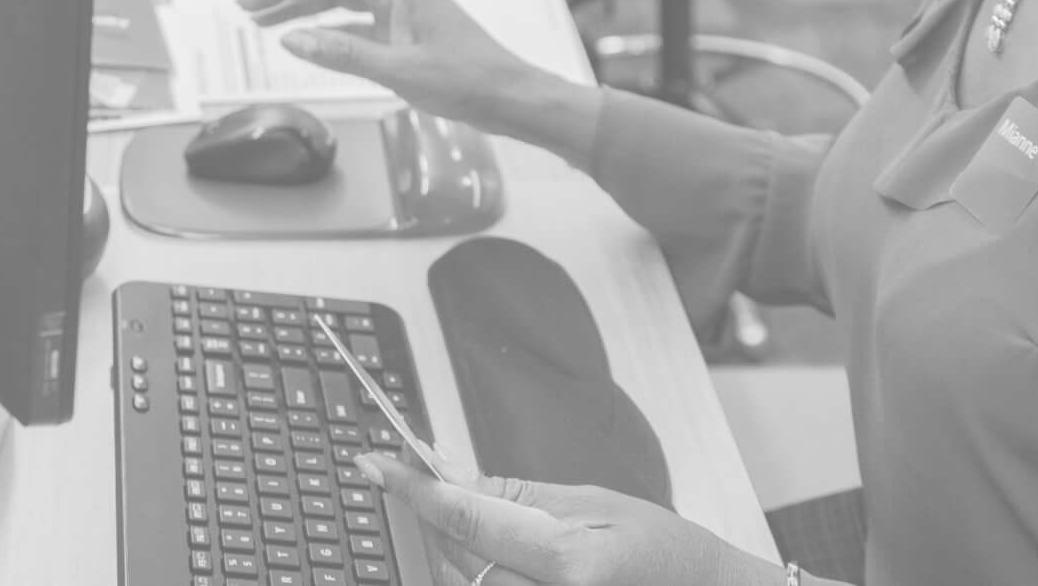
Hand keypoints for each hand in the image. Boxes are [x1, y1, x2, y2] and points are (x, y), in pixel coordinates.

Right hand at [239, 0, 575, 144]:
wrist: (512, 96)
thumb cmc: (466, 82)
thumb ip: (343, 54)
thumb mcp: (400, 72)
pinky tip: (307, 40)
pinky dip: (328, 27)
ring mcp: (402, 6)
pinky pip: (357, 19)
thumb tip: (292, 39)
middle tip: (247, 8)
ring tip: (265, 22)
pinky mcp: (406, 27)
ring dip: (304, 9)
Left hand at [361, 457, 782, 585]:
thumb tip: (445, 474)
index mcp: (568, 560)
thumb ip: (514, 496)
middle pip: (455, 554)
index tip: (372, 463)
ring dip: (464, 550)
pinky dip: (482, 572)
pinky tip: (506, 558)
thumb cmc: (665, 553)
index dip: (411, 487)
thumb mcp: (594, 503)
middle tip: (443, 484)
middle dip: (442, 516)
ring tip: (509, 533)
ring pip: (465, 578)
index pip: (464, 518)